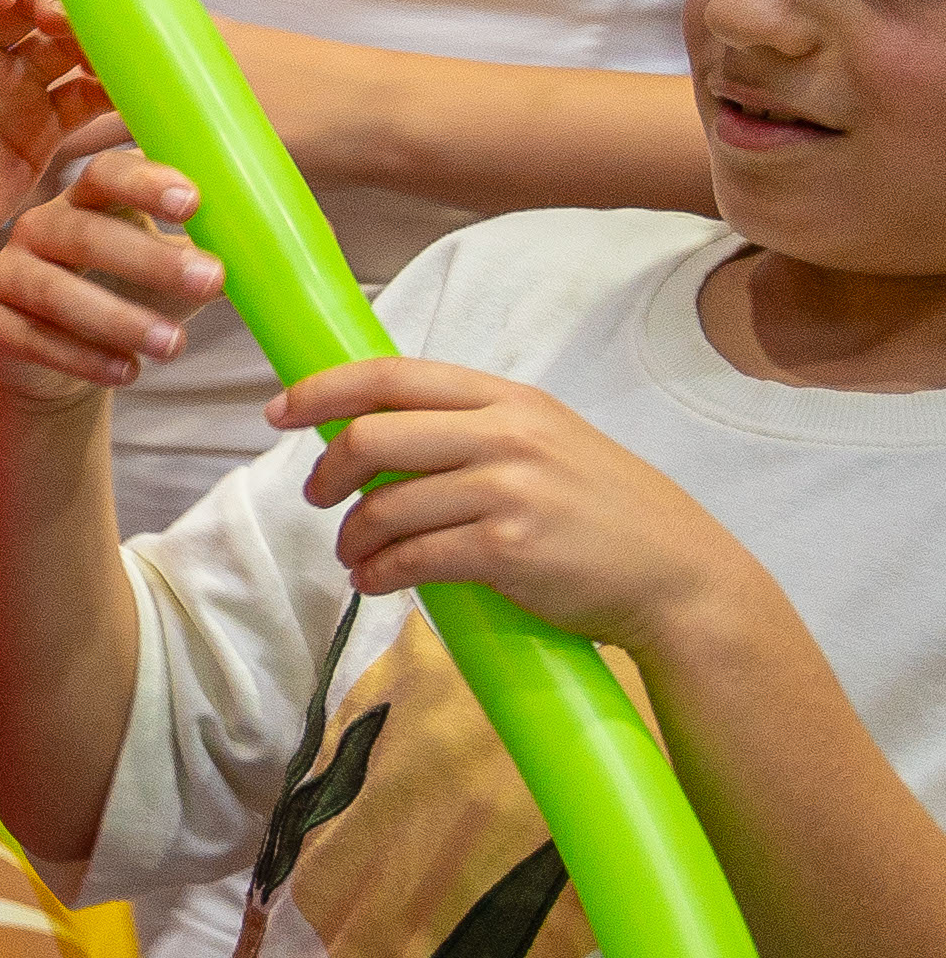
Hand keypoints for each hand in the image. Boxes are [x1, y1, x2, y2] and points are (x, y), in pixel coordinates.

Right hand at [0, 148, 215, 411]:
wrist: (64, 362)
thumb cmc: (129, 300)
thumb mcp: (170, 272)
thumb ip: (209, 252)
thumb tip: (290, 241)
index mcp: (84, 200)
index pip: (106, 174)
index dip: (145, 183)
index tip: (194, 202)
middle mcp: (35, 228)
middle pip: (82, 233)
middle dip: (149, 259)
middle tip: (212, 279)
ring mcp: (4, 275)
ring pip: (54, 291)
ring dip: (119, 318)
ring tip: (177, 345)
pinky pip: (32, 338)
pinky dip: (83, 358)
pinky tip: (128, 372)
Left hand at [278, 352, 768, 658]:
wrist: (680, 576)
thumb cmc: (603, 513)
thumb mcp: (547, 443)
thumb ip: (474, 431)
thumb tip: (377, 434)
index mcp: (509, 400)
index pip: (390, 376)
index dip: (321, 390)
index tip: (278, 411)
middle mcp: (507, 434)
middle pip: (371, 435)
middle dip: (327, 471)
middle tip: (318, 499)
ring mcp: (510, 490)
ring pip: (384, 504)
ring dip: (352, 536)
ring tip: (356, 556)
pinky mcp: (509, 548)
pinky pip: (410, 557)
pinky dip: (376, 573)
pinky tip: (374, 581)